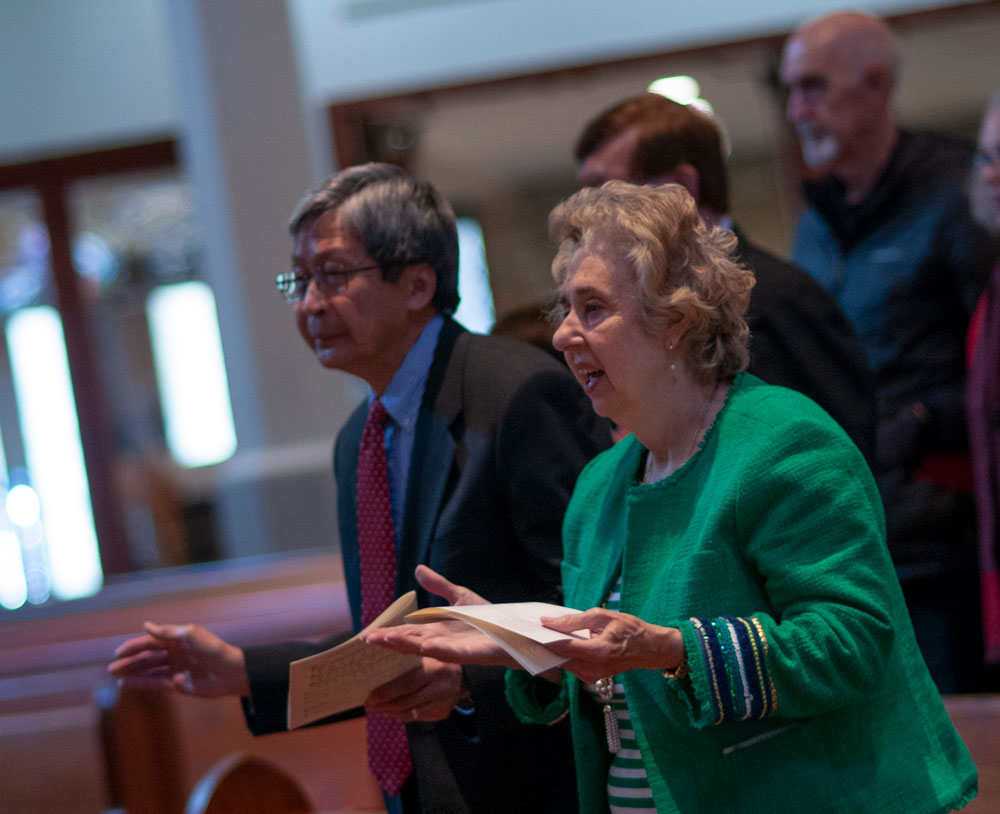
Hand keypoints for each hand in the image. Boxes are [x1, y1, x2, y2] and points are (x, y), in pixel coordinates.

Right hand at [108, 622, 249, 697]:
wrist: (230, 672)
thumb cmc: (212, 649)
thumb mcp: (190, 635)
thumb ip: (167, 632)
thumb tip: (146, 625)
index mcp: (178, 640)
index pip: (151, 642)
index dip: (134, 646)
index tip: (118, 652)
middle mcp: (176, 653)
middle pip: (148, 657)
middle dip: (130, 662)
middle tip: (112, 668)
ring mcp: (176, 669)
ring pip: (149, 671)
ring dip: (133, 673)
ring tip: (115, 676)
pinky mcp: (179, 684)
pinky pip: (156, 683)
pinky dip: (142, 684)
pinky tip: (127, 685)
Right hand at [363, 565, 515, 667]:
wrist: (513, 630)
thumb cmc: (487, 617)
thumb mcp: (460, 596)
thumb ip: (439, 585)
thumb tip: (418, 569)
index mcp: (435, 629)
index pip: (406, 632)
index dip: (387, 632)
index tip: (366, 635)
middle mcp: (440, 641)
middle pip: (409, 641)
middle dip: (389, 640)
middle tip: (367, 639)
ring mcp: (453, 649)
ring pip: (424, 648)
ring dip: (405, 645)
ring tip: (386, 640)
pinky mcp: (469, 654)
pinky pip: (451, 652)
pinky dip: (438, 649)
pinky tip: (425, 645)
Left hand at [364, 657, 468, 721]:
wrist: (465, 672)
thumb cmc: (437, 658)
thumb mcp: (423, 654)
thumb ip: (404, 659)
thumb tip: (374, 672)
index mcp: (436, 668)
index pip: (405, 684)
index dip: (385, 693)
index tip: (368, 697)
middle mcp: (442, 687)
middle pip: (406, 701)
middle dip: (384, 704)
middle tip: (368, 704)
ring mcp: (445, 702)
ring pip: (410, 712)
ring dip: (390, 712)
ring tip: (377, 708)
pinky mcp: (444, 712)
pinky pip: (417, 717)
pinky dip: (402, 715)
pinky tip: (392, 711)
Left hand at [540, 608, 682, 683]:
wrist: (650, 649)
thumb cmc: (630, 629)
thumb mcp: (602, 616)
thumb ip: (574, 620)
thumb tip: (548, 621)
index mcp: (598, 652)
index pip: (563, 647)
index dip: (544, 638)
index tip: (529, 629)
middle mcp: (594, 668)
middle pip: (559, 658)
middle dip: (545, 644)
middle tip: (531, 630)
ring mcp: (593, 676)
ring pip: (563, 663)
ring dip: (554, 650)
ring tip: (545, 633)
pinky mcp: (592, 678)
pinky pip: (571, 666)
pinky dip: (565, 655)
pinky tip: (561, 642)